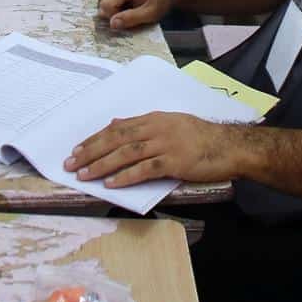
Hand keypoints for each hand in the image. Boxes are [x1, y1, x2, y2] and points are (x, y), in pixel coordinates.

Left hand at [64, 112, 248, 187]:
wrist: (230, 146)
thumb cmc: (201, 137)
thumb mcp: (170, 123)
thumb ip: (143, 125)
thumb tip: (115, 123)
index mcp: (154, 118)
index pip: (116, 128)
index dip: (94, 139)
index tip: (77, 149)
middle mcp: (156, 128)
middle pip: (116, 138)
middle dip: (91, 151)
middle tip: (71, 163)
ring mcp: (165, 144)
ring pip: (126, 153)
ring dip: (102, 164)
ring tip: (84, 174)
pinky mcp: (175, 162)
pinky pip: (145, 169)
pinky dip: (126, 176)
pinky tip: (112, 183)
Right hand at [98, 0, 168, 31]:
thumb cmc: (159, 0)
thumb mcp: (150, 13)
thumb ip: (131, 18)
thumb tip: (112, 23)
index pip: (107, 5)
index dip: (115, 16)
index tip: (128, 19)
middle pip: (102, 4)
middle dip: (113, 13)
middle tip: (130, 13)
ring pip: (101, 2)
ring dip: (113, 10)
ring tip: (128, 8)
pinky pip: (104, 0)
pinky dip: (113, 6)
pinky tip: (124, 4)